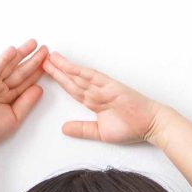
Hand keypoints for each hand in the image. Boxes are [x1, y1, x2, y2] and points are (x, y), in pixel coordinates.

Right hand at [0, 41, 49, 158]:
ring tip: (32, 44)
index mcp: (9, 95)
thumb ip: (27, 102)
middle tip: (44, 48)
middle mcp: (0, 88)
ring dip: (20, 54)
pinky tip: (11, 51)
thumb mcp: (15, 116)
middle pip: (19, 70)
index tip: (49, 62)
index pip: (26, 81)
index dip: (37, 71)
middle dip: (32, 59)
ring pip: (8, 67)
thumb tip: (40, 88)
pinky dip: (2, 60)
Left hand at [43, 55, 164, 143]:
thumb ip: (82, 129)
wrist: (151, 125)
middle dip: (56, 71)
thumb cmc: (132, 127)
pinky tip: (67, 65)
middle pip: (71, 79)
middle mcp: (96, 92)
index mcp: (93, 101)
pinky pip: (91, 77)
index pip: (71, 89)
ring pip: (78, 75)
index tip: (44, 74)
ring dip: (63, 67)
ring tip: (49, 58)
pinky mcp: (110, 86)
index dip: (58, 81)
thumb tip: (64, 129)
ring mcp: (103, 87)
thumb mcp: (99, 133)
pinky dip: (78, 70)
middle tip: (40, 60)